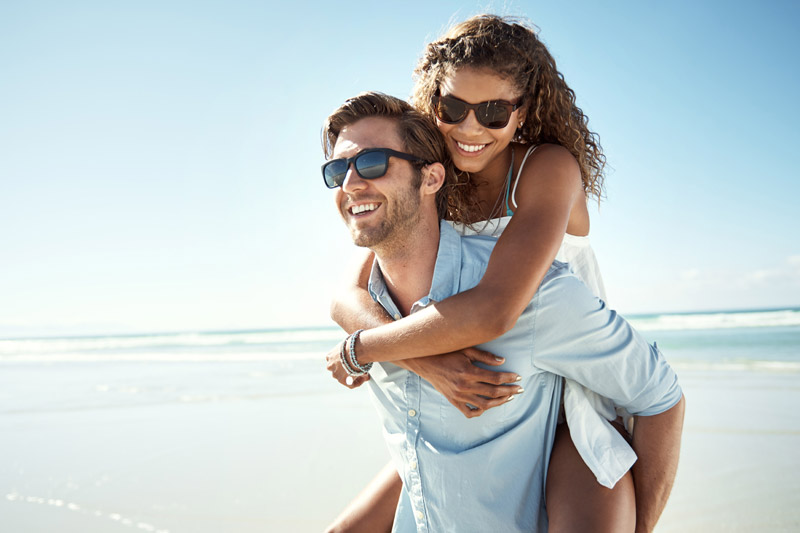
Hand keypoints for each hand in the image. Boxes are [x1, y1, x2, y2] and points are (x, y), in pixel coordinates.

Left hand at [326, 340, 369, 388]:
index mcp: (330, 356)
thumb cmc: (355, 344)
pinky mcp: (342, 380)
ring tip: (365, 373)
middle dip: (349, 370)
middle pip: (339, 370)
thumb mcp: (348, 344)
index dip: (346, 363)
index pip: (336, 362)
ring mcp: (335, 373)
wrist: (356, 349)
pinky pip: (350, 384)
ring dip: (354, 376)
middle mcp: (330, 366)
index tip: (354, 362)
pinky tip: (365, 377)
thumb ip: (349, 349)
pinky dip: (358, 382)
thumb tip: (356, 348)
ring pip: (344, 378)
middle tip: (360, 369)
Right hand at [399, 348, 521, 417]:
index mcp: (468, 371)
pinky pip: (469, 411)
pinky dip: (479, 411)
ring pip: (484, 404)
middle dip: (509, 391)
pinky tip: (487, 406)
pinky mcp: (453, 400)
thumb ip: (484, 356)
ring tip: (508, 398)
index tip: (518, 377)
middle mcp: (464, 386)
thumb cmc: (446, 352)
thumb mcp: (465, 349)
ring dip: (499, 402)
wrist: (425, 362)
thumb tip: (503, 361)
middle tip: (520, 389)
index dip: (509, 378)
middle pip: (493, 392)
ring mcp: (458, 395)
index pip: (495, 378)